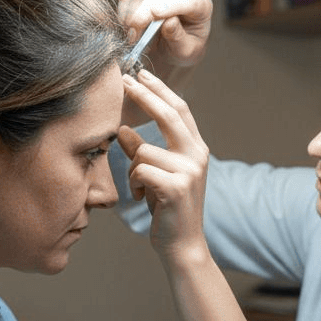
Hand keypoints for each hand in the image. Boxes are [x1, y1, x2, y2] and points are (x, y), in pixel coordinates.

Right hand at [116, 0, 212, 75]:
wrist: (171, 46)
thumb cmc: (182, 48)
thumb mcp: (185, 51)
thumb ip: (179, 38)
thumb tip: (169, 22)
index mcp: (201, 5)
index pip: (189, 1)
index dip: (171, 6)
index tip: (154, 14)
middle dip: (143, 15)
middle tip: (133, 38)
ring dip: (131, 15)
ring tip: (133, 37)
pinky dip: (123, 12)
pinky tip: (128, 27)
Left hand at [117, 70, 209, 265]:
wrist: (182, 246)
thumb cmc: (168, 211)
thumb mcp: (155, 176)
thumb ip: (143, 151)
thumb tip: (124, 130)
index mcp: (196, 150)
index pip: (179, 110)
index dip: (159, 90)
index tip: (140, 74)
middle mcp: (197, 156)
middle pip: (168, 114)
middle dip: (144, 95)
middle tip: (123, 80)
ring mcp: (189, 171)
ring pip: (143, 150)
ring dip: (133, 169)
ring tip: (140, 189)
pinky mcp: (175, 187)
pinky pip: (140, 170)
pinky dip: (134, 184)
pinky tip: (142, 199)